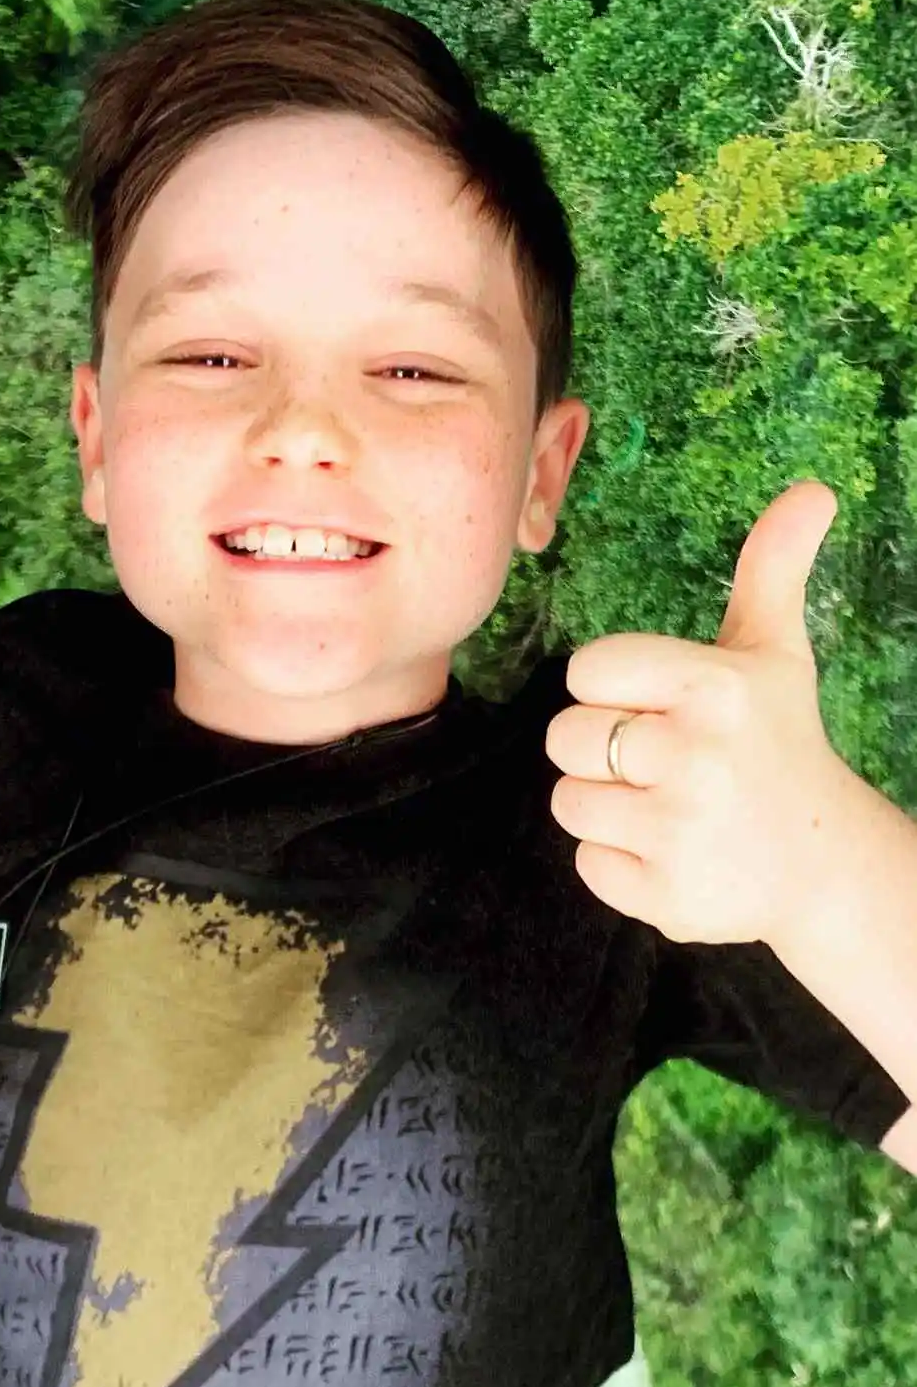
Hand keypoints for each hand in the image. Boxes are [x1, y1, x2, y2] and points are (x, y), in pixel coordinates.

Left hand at [543, 480, 847, 945]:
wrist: (822, 863)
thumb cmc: (779, 742)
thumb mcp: (775, 652)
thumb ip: (771, 568)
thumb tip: (811, 489)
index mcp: (714, 688)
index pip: (586, 671)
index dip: (608, 687)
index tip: (653, 702)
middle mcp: (695, 758)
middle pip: (564, 738)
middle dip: (600, 747)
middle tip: (661, 760)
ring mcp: (680, 832)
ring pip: (566, 802)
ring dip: (604, 805)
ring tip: (666, 805)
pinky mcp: (666, 896)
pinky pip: (588, 863)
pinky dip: (619, 862)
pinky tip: (671, 851)